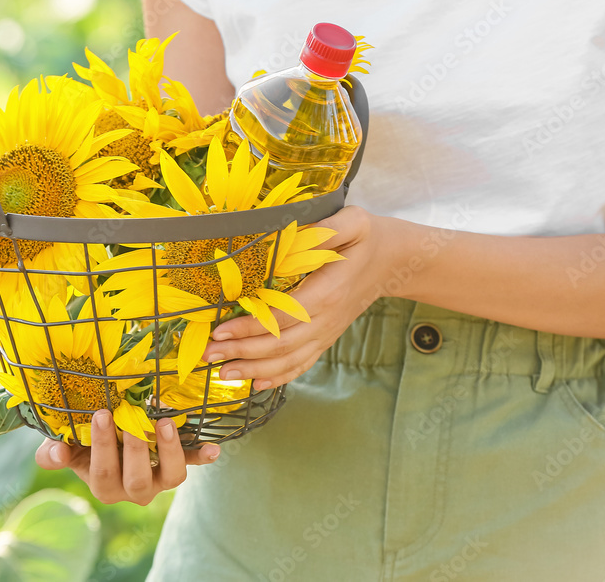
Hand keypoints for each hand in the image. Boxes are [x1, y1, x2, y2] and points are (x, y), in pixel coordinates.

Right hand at [35, 409, 220, 504]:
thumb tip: (56, 453)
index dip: (103, 446)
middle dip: (135, 448)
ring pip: (170, 477)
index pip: (103, 473)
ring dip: (170, 451)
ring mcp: (158, 479)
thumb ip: (53, 454)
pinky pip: (191, 464)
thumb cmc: (82, 445)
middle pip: (137, 479)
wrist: (109, 442)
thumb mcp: (66, 449)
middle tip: (132, 419)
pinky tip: (213, 450)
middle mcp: (133, 489)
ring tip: (165, 423)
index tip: (102, 415)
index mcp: (104, 486)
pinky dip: (202, 457)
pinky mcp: (176, 465)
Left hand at [210, 206, 403, 388]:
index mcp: (328, 292)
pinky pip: (302, 363)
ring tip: (223, 373)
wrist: (396, 262)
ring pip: (289, 359)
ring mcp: (327, 332)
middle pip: (281, 344)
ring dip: (254, 369)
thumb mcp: (353, 222)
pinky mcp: (326, 337)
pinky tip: (256, 383)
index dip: (251, 327)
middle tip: (209, 355)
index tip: (220, 330)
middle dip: (242, 351)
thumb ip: (326, 229)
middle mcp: (327, 319)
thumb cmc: (368, 238)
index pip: (283, 316)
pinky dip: (279, 377)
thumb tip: (288, 234)